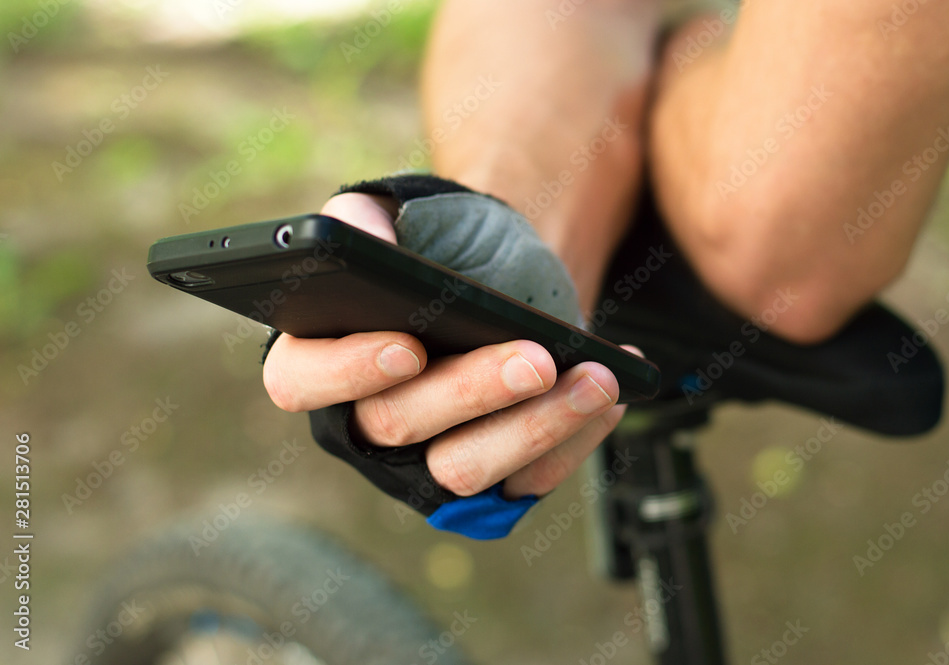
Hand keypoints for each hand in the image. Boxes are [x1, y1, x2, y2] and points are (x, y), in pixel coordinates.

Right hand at [263, 193, 628, 499]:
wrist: (495, 278)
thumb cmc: (429, 250)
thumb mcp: (389, 218)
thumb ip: (364, 221)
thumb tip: (375, 246)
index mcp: (317, 358)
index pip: (301, 380)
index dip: (348, 371)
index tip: (407, 347)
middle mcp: (362, 422)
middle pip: (398, 425)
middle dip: (473, 390)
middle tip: (536, 357)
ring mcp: (423, 461)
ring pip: (464, 468)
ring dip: (535, 426)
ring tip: (595, 378)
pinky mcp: (487, 481)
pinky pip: (526, 480)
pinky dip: (575, 438)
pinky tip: (608, 392)